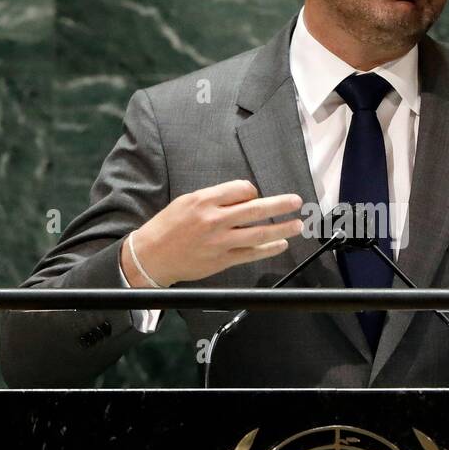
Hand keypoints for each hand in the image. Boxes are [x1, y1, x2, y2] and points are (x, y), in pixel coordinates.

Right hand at [122, 179, 303, 286]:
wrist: (151, 256)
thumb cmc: (168, 226)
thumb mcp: (187, 201)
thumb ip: (215, 199)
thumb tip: (244, 198)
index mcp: (205, 201)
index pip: (241, 189)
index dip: (251, 191)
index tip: (253, 195)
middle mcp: (215, 220)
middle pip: (256, 209)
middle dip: (280, 204)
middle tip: (297, 202)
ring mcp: (220, 242)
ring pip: (259, 233)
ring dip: (282, 228)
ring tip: (297, 225)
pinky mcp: (222, 260)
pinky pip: (251, 253)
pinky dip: (268, 249)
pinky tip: (280, 244)